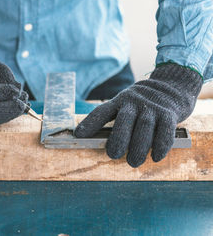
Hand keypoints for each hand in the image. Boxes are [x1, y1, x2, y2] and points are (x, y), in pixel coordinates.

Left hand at [74, 63, 201, 166]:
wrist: (172, 88)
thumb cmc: (141, 105)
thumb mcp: (125, 106)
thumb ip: (113, 121)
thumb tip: (94, 142)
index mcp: (119, 101)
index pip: (102, 112)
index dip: (89, 123)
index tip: (78, 136)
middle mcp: (134, 102)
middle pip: (124, 120)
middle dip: (118, 139)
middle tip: (113, 155)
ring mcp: (152, 107)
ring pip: (144, 127)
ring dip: (138, 147)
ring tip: (133, 162)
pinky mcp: (169, 114)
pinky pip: (165, 131)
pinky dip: (160, 146)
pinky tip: (155, 157)